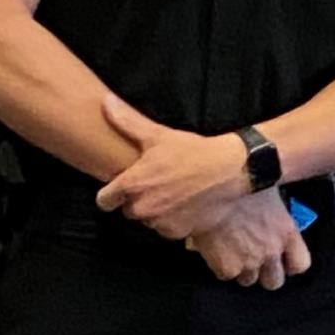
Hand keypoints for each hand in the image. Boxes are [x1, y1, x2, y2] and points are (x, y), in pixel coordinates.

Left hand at [96, 96, 248, 239]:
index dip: (111, 194)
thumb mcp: (158, 134)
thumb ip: (127, 122)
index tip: (121, 187)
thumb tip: (106, 102)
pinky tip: (185, 204)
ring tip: (172, 192)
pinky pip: (167, 229)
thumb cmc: (192, 151)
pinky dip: (173, 220)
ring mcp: (160, 222)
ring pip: (148, 220)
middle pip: (128, 210)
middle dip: (137, 200)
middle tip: (155, 184)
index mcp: (132, 185)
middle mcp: (142, 207)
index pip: (104, 201)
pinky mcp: (178, 232)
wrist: (230, 170)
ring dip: (155, 211)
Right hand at [187, 193, 311, 291]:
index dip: (290, 264)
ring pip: (248, 281)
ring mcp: (249, 262)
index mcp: (286, 231)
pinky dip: (219, 266)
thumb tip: (272, 208)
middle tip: (254, 257)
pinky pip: (225, 275)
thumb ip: (274, 208)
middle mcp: (271, 250)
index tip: (283, 259)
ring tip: (231, 251)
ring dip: (241, 269)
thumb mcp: (267, 188)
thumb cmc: (239, 179)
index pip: (300, 264)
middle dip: (265, 273)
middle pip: (274, 281)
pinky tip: (214, 249)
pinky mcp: (226, 268)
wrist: (209, 188)